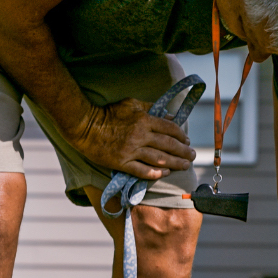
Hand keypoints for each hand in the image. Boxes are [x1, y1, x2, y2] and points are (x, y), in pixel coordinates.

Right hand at [72, 97, 195, 179]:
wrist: (85, 126)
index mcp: (144, 120)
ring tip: (184, 166)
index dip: (181, 136)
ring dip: (174, 163)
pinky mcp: (121, 163)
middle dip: (183, 152)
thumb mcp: (131, 104)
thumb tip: (170, 115)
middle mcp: (140, 136)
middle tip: (192, 156)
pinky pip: (142, 171)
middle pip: (168, 145)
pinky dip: (155, 173)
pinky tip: (164, 174)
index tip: (187, 141)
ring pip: (159, 159)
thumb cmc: (108, 113)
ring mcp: (131, 151)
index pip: (169, 128)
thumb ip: (152, 109)